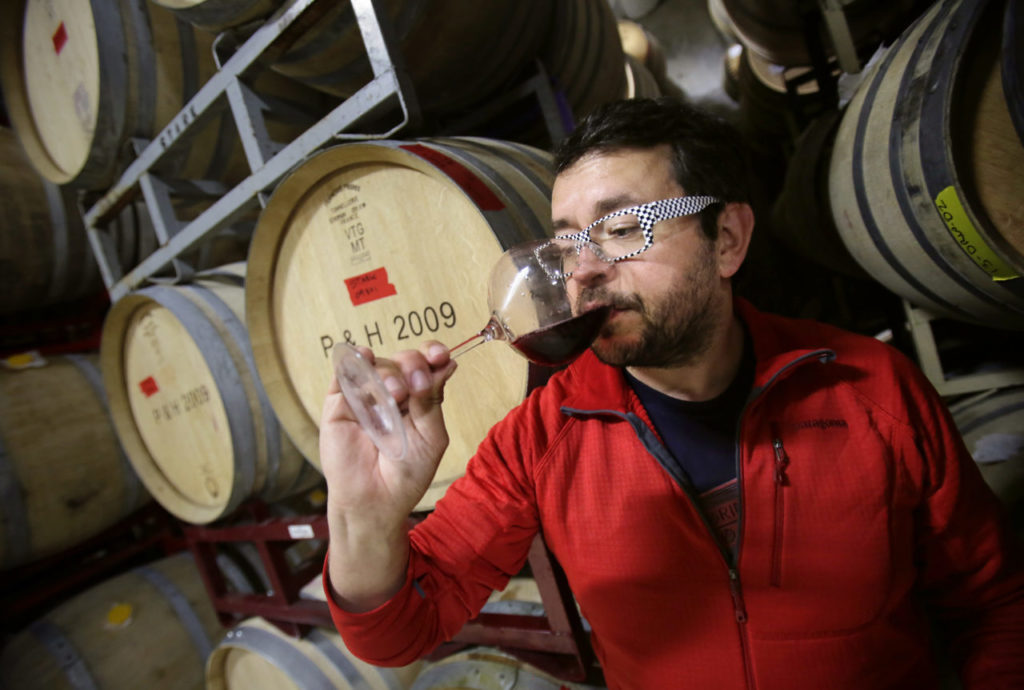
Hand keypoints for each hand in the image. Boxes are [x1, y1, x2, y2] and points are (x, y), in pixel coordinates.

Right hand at [319, 340, 457, 520]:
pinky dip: (354, 360)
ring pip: (377, 364)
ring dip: (389, 373)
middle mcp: (392, 392)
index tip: (439, 355)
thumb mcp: (431, 436)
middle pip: (402, 360)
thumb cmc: (407, 473)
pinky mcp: (340, 403)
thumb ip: (432, 400)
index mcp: (417, 398)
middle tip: (415, 385)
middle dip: (412, 365)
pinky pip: (344, 372)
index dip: (432, 354)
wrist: (375, 499)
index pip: (426, 365)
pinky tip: (364, 357)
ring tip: (394, 395)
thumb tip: (447, 363)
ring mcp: (365, 396)